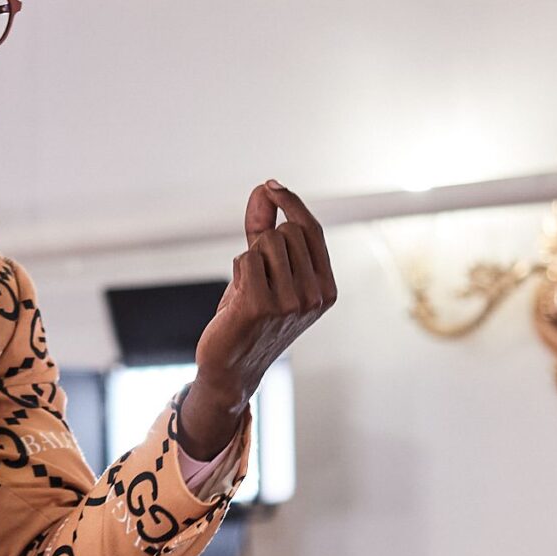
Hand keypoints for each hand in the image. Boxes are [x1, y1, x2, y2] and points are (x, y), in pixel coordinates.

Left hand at [181, 181, 336, 460]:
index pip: (311, 229)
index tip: (270, 186)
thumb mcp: (265, 270)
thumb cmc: (248, 318)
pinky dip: (237, 272)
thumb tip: (265, 188)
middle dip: (263, 242)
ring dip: (249, 259)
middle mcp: (314, 296)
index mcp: (325, 289)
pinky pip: (245, 259)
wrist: (231, 369)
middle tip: (255, 274)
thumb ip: (264, 227)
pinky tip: (238, 298)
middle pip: (286, 232)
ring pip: (266, 242)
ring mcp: (291, 302)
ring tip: (248, 290)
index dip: (290, 202)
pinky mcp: (262, 305)